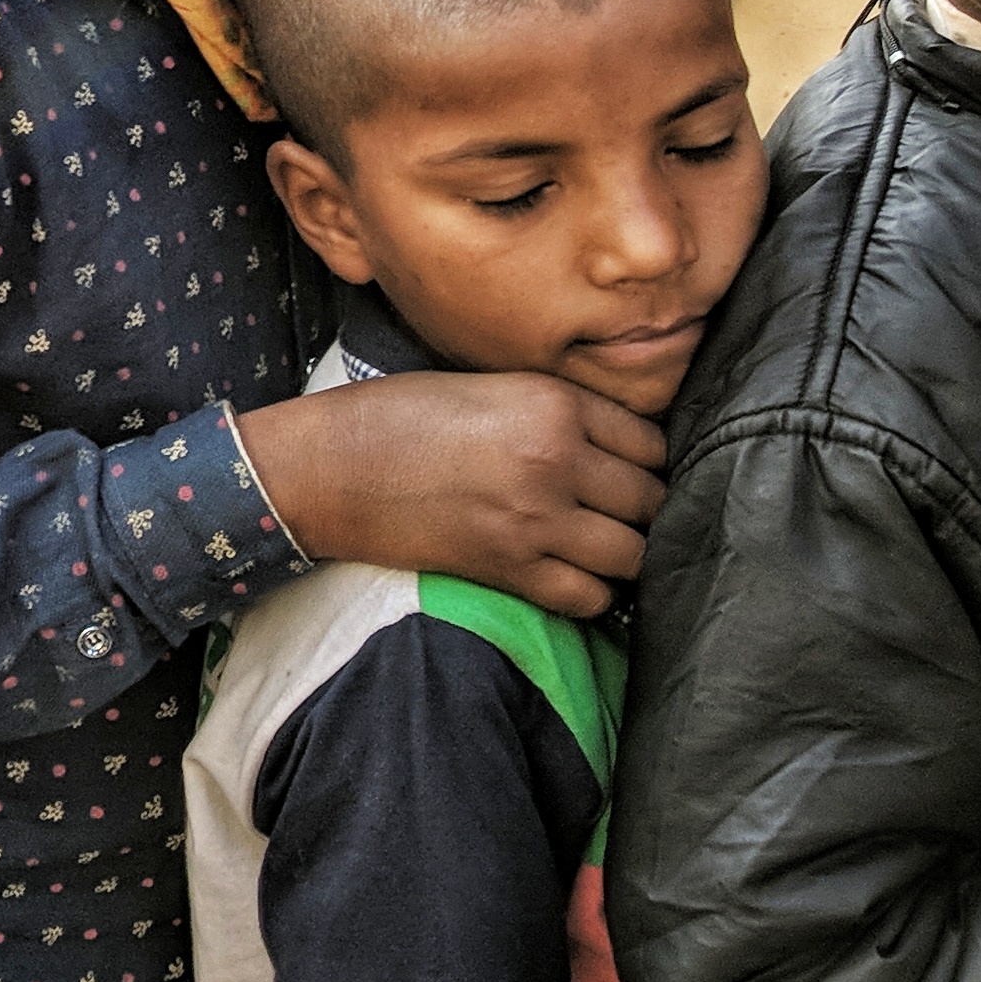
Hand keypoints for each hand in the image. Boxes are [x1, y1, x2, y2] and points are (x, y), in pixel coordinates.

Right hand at [236, 370, 667, 619]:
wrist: (329, 468)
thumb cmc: (396, 415)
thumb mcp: (486, 384)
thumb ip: (553, 408)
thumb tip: (609, 439)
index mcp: (552, 403)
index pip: (651, 442)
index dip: (646, 458)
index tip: (628, 466)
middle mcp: (557, 461)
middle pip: (651, 500)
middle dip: (642, 507)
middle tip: (617, 508)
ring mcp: (536, 521)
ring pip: (633, 554)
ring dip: (624, 551)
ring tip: (600, 543)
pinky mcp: (511, 569)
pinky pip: (589, 597)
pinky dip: (591, 591)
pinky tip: (572, 574)